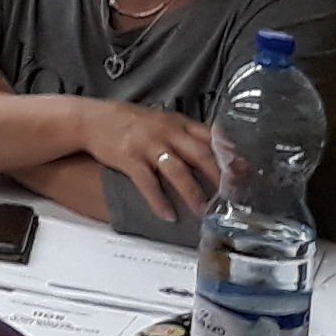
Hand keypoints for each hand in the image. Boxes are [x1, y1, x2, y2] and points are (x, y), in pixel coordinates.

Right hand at [80, 102, 219, 222]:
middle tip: (232, 196)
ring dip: (193, 193)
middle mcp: (166, 132)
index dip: (229, 154)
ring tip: (203, 211)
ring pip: (177, 171)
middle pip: (200, 154)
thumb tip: (216, 150)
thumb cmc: (129, 121)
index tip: (245, 171)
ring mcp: (147, 145)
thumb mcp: (161, 120)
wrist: (91, 120)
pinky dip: (159, 201)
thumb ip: (186, 133)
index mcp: (177, 122)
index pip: (210, 136)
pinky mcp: (129, 158)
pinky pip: (148, 183)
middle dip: (219, 177)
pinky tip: (168, 215)